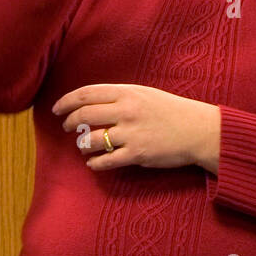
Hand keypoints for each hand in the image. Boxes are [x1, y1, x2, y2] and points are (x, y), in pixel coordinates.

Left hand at [52, 83, 220, 173]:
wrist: (198, 129)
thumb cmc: (170, 110)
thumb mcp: (145, 93)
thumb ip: (119, 96)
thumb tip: (90, 101)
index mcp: (127, 92)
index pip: (86, 93)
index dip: (66, 101)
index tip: (57, 109)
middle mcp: (126, 110)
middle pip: (84, 115)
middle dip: (70, 123)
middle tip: (68, 128)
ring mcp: (131, 133)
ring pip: (92, 140)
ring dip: (82, 145)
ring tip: (83, 147)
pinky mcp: (137, 154)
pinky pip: (106, 161)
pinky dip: (95, 163)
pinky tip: (93, 163)